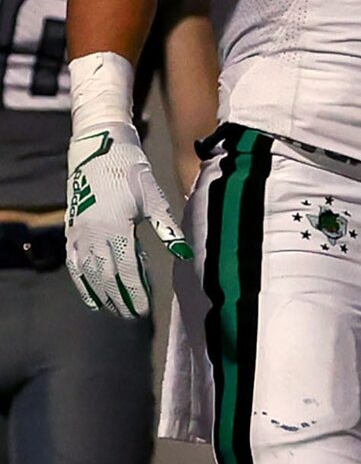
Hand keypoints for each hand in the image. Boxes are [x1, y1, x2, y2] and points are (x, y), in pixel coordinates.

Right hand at [65, 122, 189, 318]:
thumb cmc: (131, 172)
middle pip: (105, 276)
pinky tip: (91, 296)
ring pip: (88, 272)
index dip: (134, 292)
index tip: (144, 309)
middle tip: (133, 315)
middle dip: (120, 298)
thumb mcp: (154, 200)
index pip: (125, 271)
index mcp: (116, 228)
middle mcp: (93, 234)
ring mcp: (79, 232)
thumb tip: (186, 255)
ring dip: (101, 294)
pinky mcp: (72, 228)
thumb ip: (167, 230)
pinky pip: (74, 262)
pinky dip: (81, 282)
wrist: (99, 148)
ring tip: (115, 310)